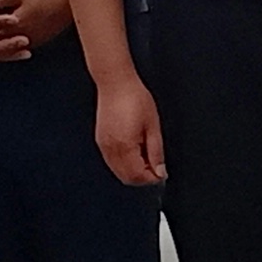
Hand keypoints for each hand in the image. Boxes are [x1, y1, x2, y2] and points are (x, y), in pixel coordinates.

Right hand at [93, 73, 165, 188]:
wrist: (115, 83)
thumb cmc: (134, 98)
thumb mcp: (153, 126)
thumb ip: (156, 152)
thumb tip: (160, 171)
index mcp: (124, 146)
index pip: (137, 176)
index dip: (151, 179)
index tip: (161, 173)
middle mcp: (111, 149)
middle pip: (126, 177)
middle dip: (142, 177)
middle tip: (155, 167)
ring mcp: (103, 146)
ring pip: (118, 171)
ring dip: (133, 171)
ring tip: (146, 157)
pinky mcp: (101, 140)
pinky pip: (112, 161)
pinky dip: (124, 164)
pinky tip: (134, 152)